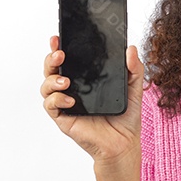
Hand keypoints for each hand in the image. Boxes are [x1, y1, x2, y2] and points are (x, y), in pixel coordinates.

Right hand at [41, 35, 144, 164]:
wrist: (124, 143)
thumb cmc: (126, 116)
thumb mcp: (134, 88)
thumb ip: (134, 68)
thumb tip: (132, 49)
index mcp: (85, 79)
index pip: (68, 60)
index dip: (59, 48)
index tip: (58, 38)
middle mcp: (72, 88)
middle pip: (52, 69)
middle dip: (50, 59)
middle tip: (60, 54)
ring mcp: (66, 103)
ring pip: (46, 86)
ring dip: (51, 80)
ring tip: (65, 81)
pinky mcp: (64, 118)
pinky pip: (51, 106)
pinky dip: (56, 100)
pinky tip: (70, 100)